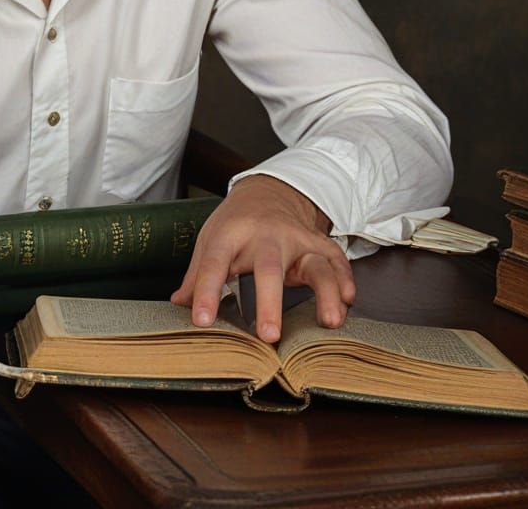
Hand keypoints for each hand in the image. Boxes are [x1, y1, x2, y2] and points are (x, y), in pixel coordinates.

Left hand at [171, 174, 354, 342]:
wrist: (268, 192)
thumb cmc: (235, 224)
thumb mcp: (210, 240)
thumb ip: (197, 276)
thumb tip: (179, 305)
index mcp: (230, 234)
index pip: (213, 263)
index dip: (205, 291)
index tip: (201, 320)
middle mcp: (266, 236)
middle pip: (269, 267)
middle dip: (270, 301)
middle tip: (269, 335)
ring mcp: (297, 239)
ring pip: (315, 264)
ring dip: (326, 293)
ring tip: (329, 322)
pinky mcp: (318, 244)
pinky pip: (337, 261)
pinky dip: (346, 280)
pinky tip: (348, 302)